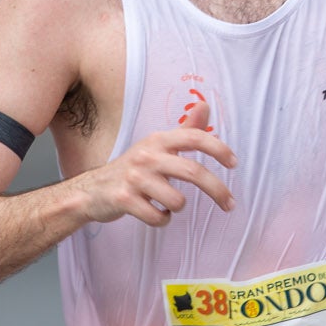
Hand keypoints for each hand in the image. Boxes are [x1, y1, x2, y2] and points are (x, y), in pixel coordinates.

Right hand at [74, 99, 234, 227]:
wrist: (92, 190)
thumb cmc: (133, 169)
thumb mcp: (157, 146)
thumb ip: (184, 131)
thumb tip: (205, 105)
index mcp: (158, 140)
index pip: (194, 137)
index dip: (218, 148)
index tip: (234, 163)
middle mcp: (146, 156)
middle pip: (193, 172)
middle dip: (217, 190)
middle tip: (230, 204)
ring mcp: (134, 178)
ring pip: (177, 201)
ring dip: (178, 207)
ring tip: (167, 203)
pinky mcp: (123, 200)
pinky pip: (158, 217)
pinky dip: (162, 219)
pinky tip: (153, 212)